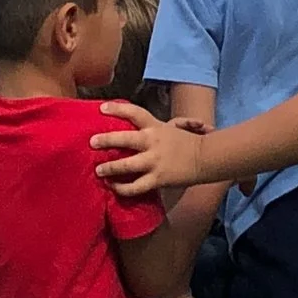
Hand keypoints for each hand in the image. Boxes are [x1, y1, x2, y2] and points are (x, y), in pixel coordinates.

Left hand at [90, 101, 205, 196]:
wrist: (205, 158)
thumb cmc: (188, 141)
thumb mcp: (175, 125)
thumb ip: (158, 122)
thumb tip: (147, 119)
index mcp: (155, 126)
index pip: (134, 113)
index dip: (117, 109)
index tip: (102, 108)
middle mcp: (152, 142)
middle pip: (124, 139)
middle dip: (106, 140)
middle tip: (92, 142)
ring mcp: (154, 161)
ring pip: (126, 166)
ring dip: (109, 168)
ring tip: (98, 170)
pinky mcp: (157, 179)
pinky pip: (135, 187)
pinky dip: (123, 188)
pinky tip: (114, 187)